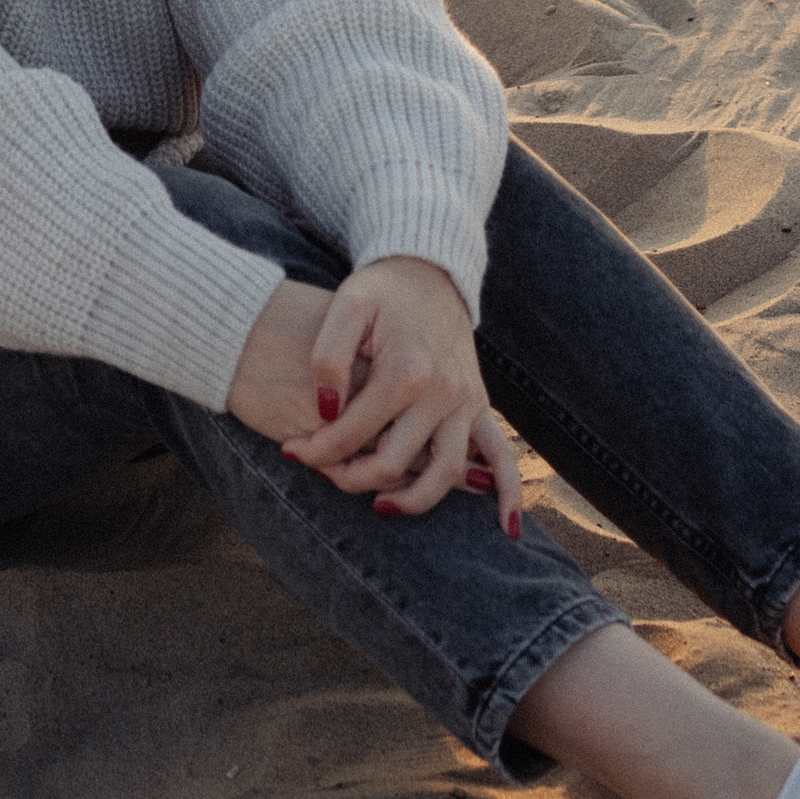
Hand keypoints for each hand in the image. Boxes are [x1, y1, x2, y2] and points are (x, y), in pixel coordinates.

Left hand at [230, 258, 523, 532]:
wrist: (430, 271)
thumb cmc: (381, 290)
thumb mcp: (346, 305)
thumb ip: (329, 356)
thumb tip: (326, 410)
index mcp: (406, 369)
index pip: (353, 432)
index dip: (316, 449)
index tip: (292, 450)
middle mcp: (443, 391)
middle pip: (395, 462)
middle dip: (351, 476)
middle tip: (322, 472)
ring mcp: (466, 401)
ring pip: (445, 473)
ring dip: (412, 500)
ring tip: (378, 505)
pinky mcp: (480, 405)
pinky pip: (502, 456)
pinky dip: (507, 494)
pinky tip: (506, 528)